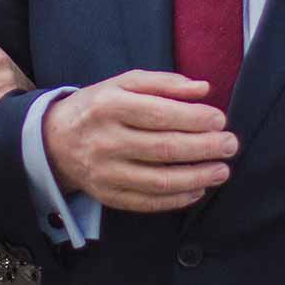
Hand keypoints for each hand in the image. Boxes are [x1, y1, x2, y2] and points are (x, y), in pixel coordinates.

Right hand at [41, 71, 236, 212]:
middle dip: (204, 148)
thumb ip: (164, 83)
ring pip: (159, 180)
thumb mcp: (124, 83)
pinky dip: (177, 199)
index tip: (220, 120)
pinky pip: (147, 202)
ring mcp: (105, 172)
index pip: (159, 114)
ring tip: (222, 170)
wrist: (54, 141)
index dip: (194, 119)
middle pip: (163, 149)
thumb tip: (203, 89)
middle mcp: (105, 141)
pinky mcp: (107, 196)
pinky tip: (198, 189)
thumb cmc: (98, 106)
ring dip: (197, 177)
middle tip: (230, 144)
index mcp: (109, 106)